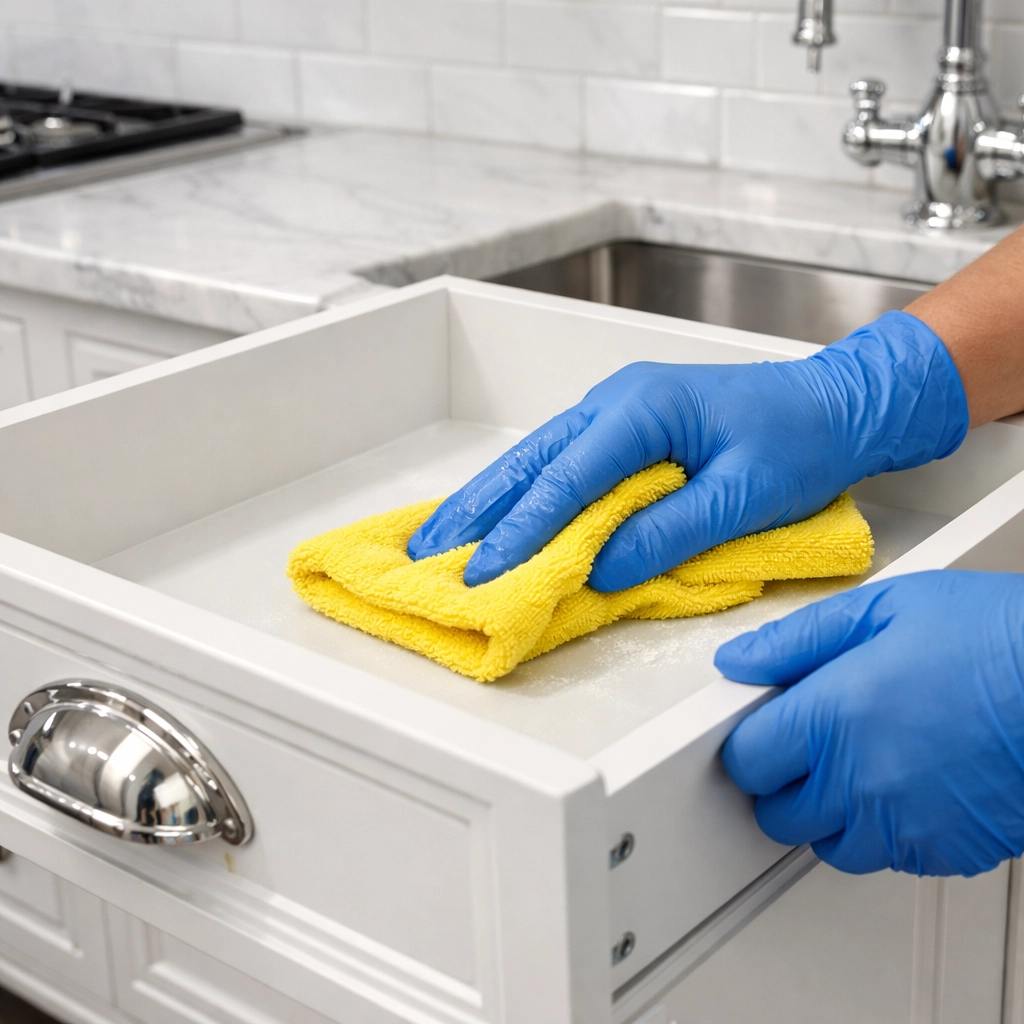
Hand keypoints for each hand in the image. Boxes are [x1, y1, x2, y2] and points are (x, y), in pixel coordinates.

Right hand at [408, 311, 967, 589]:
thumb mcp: (745, 495)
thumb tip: (599, 569)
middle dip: (478, 510)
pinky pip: (558, 460)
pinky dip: (521, 491)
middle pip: (532, 461)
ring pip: (536, 457)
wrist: (835, 402)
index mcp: (644, 410)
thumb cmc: (800, 442)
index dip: (522, 530)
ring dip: (488, 499)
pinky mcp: (621, 426)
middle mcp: (616, 401)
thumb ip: (671, 531)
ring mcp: (614, 409)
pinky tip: (495, 513)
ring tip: (440, 536)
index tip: (484, 573)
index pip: (568, 479)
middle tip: (428, 554)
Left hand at [719, 570, 1023, 876]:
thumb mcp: (884, 609)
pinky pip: (887, 857)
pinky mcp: (945, 850)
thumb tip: (738, 662)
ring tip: (860, 764)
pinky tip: (906, 784)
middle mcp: (861, 781)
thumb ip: (796, 641)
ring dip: (829, 813)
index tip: (767, 728)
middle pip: (778, 813)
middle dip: (783, 781)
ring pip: (828, 845)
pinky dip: (884, 830)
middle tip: (812, 744)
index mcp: (834, 716)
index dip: (751, 742)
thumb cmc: (995, 638)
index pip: (747, 759)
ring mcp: (904, 824)